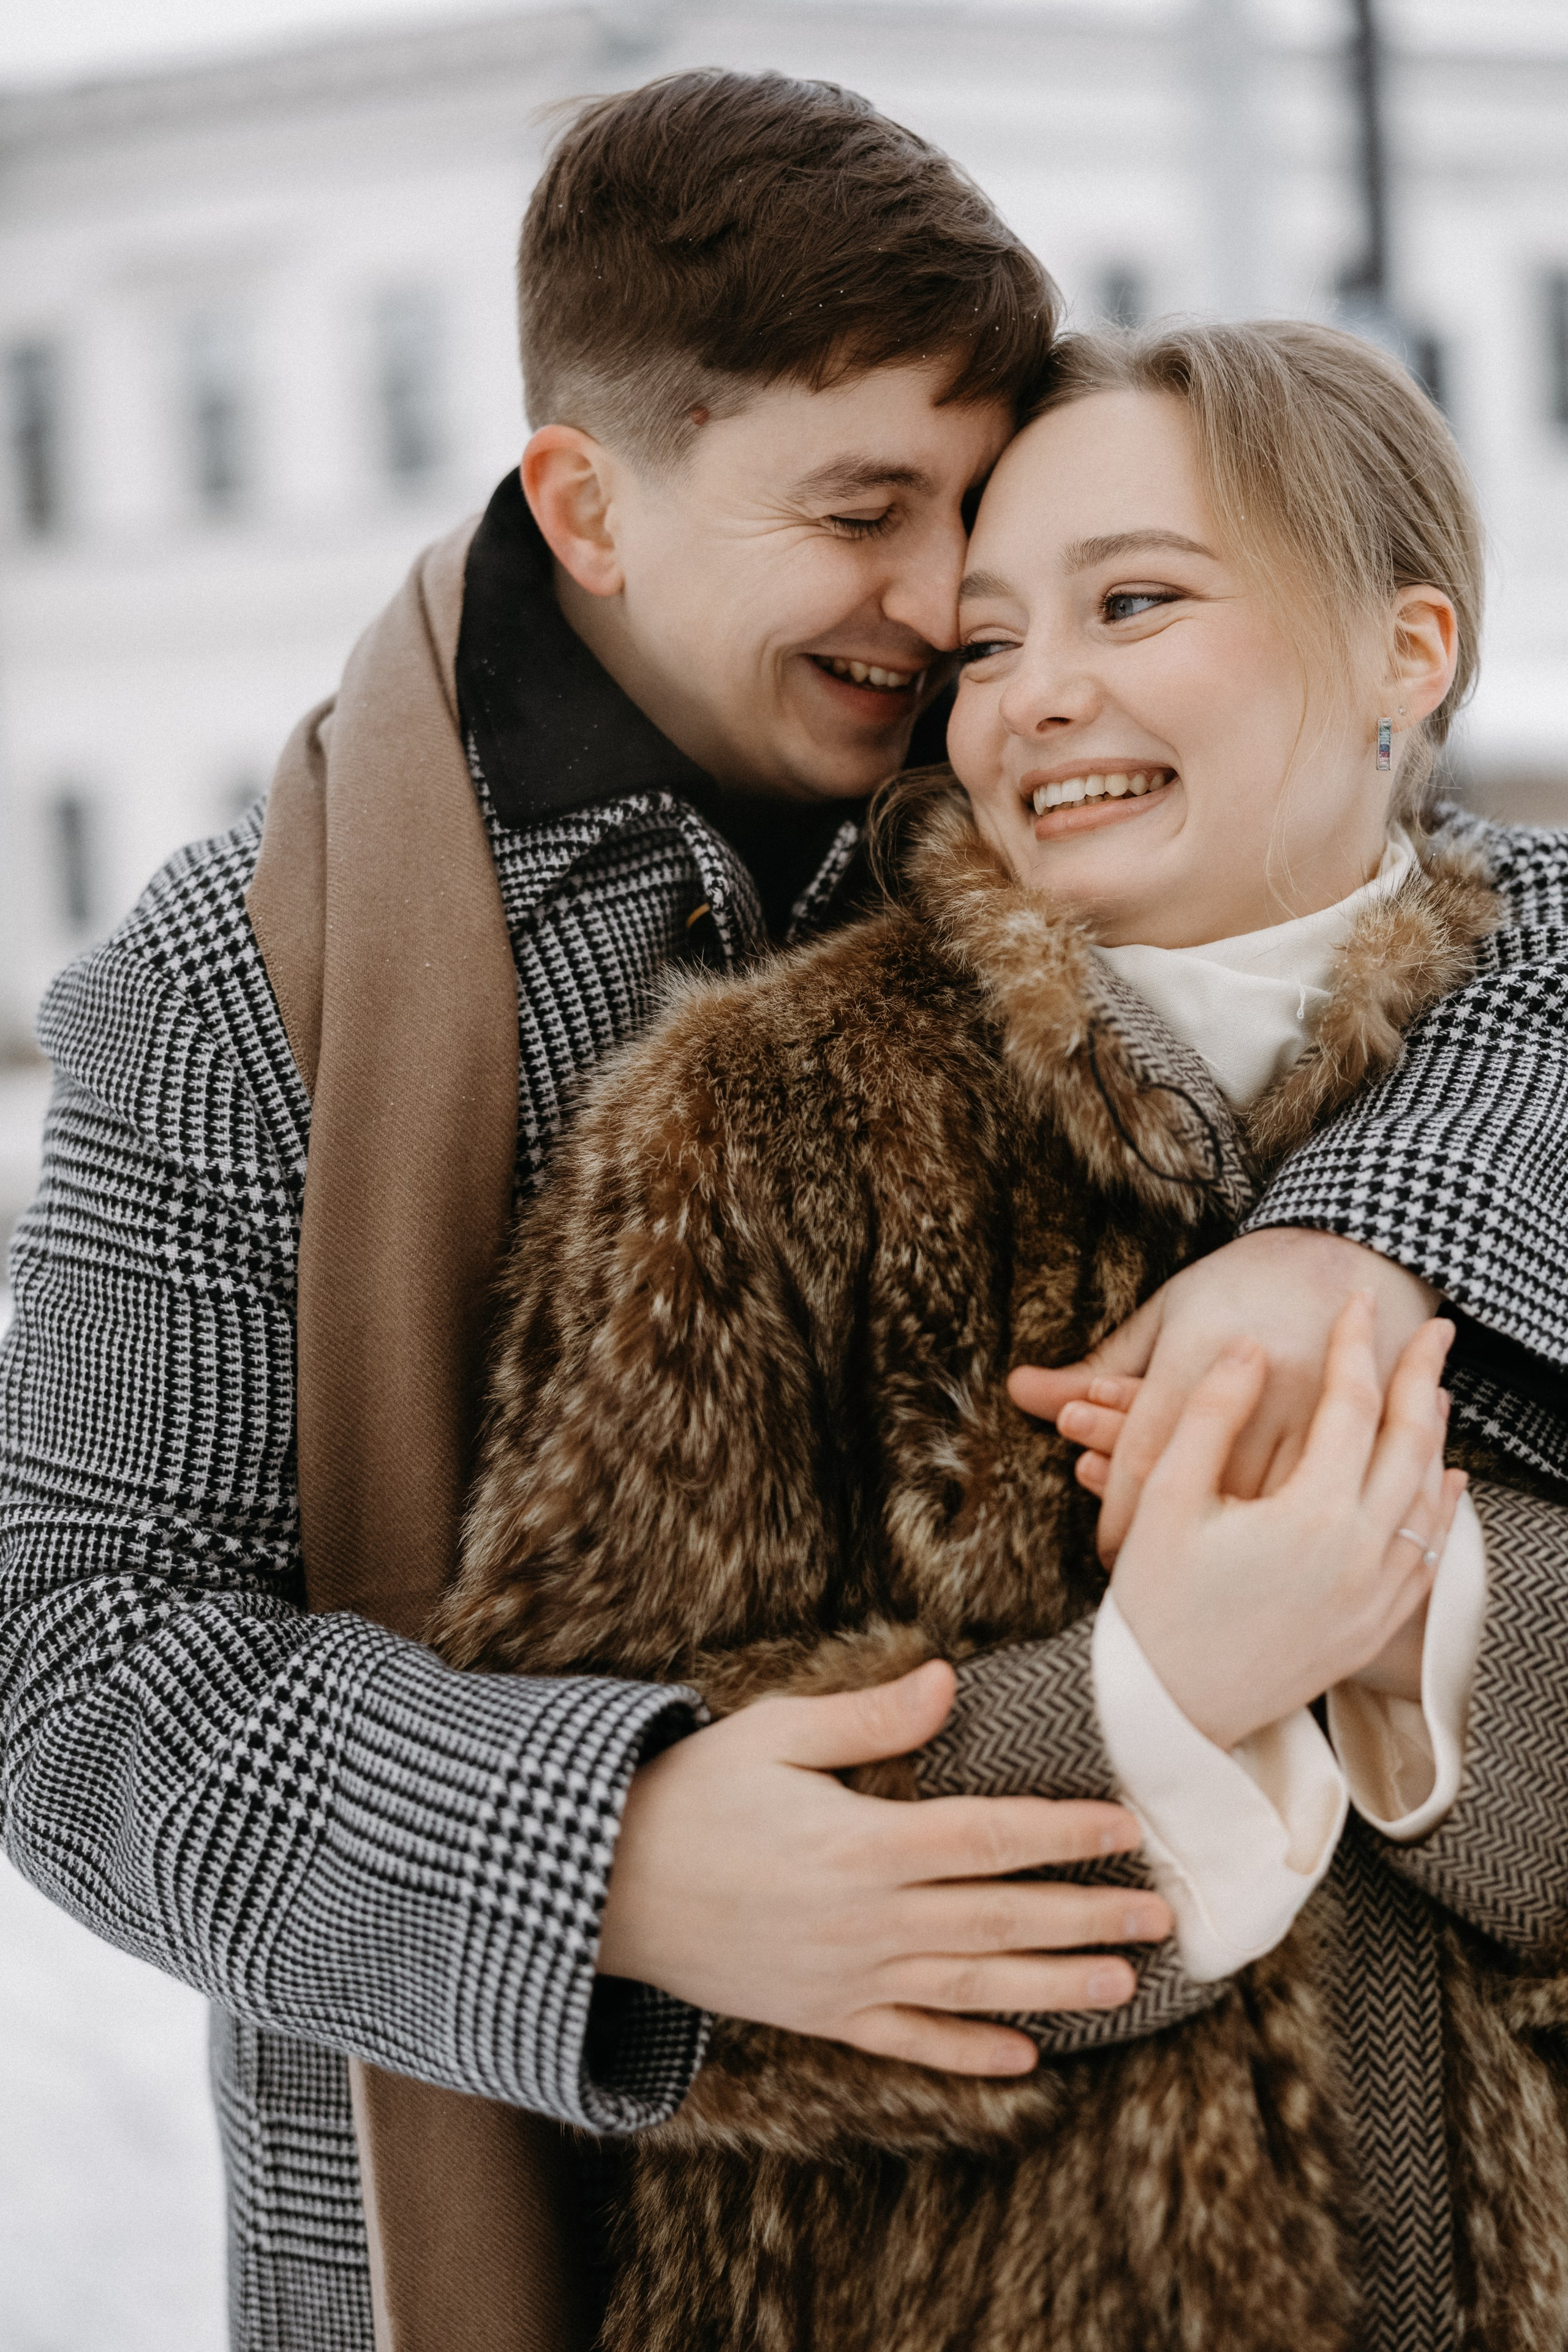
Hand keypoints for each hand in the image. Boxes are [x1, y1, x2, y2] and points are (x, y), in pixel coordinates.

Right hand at [597, 1660, 1171, 2076]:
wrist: (605, 1888)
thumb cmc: (690, 1795)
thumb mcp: (770, 1735)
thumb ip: (867, 1719)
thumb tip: (947, 1681)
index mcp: (859, 1842)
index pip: (988, 1837)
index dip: (1062, 1834)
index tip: (1124, 1828)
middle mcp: (866, 1919)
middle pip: (1000, 1917)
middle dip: (1087, 1916)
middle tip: (1162, 1916)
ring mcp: (846, 1977)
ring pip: (973, 1984)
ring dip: (1055, 1986)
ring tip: (1126, 1986)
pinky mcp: (822, 2014)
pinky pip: (911, 2039)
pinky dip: (970, 2052)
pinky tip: (1027, 2058)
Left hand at [1009, 1228, 1437, 1563]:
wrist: (1353, 1248)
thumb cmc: (1241, 1283)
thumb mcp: (1168, 1314)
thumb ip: (1096, 1367)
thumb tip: (1018, 1391)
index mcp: (1201, 1348)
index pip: (1149, 1452)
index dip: (1121, 1515)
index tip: (1106, 1557)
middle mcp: (1261, 1380)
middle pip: (1204, 1485)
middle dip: (1170, 1540)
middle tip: (1144, 1584)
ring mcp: (1319, 1407)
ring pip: (1267, 1505)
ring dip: (1228, 1546)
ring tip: (1196, 1582)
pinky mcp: (1366, 1427)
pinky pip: (1321, 1497)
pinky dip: (1287, 1531)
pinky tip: (1261, 1558)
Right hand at [1109, 1297, 1465, 1750]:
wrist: (1166, 1712)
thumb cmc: (1152, 1604)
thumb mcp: (1165, 1497)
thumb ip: (1211, 1414)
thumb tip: (1251, 1346)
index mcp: (1309, 1516)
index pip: (1350, 1405)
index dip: (1355, 1346)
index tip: (1355, 1300)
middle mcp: (1359, 1556)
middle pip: (1411, 1445)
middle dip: (1422, 1380)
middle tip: (1432, 1330)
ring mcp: (1373, 1598)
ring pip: (1429, 1501)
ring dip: (1437, 1440)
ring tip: (1437, 1394)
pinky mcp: (1371, 1630)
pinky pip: (1428, 1559)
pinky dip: (1442, 1513)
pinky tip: (1443, 1485)